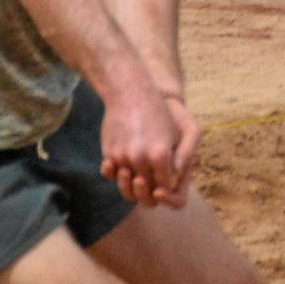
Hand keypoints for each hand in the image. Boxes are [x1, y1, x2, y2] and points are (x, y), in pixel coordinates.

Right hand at [99, 84, 195, 210]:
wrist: (130, 94)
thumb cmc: (158, 114)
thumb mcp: (174, 136)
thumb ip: (175, 162)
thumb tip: (173, 183)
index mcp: (160, 156)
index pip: (165, 185)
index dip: (166, 187)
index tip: (166, 184)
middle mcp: (140, 158)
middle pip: (146, 188)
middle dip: (150, 189)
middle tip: (151, 185)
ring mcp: (122, 157)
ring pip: (127, 184)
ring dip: (132, 183)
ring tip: (137, 177)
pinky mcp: (108, 153)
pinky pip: (112, 174)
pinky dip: (117, 174)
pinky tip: (124, 168)